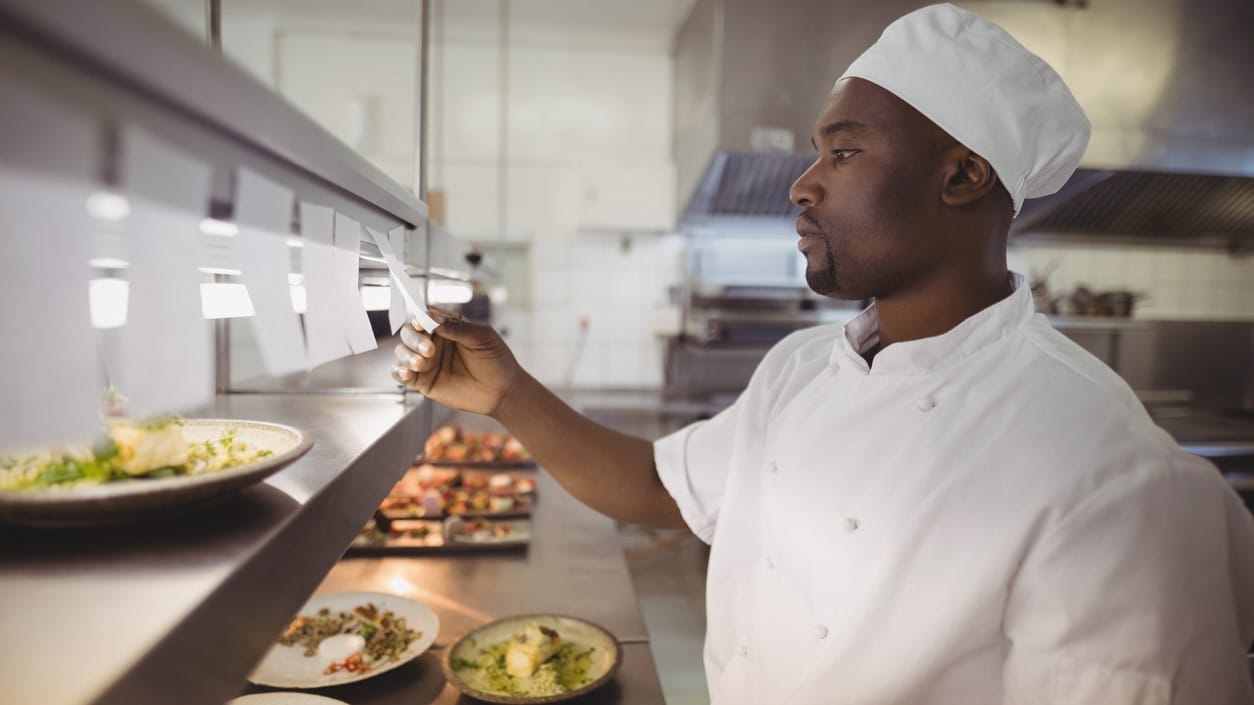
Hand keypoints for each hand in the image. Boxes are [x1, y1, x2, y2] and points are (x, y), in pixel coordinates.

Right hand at [391, 310, 521, 416]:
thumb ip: (456, 328)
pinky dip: (398, 371)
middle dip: (414, 339)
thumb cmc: (495, 360)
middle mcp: (433, 341)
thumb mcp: (481, 338)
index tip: (421, 323)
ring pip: (402, 351)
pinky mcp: (423, 380)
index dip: (419, 317)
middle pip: (409, 332)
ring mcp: (427, 361)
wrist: (502, 391)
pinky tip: (407, 373)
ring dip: (407, 355)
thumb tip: (431, 316)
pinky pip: (402, 373)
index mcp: (447, 326)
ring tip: (421, 363)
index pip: (425, 315)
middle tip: (429, 350)